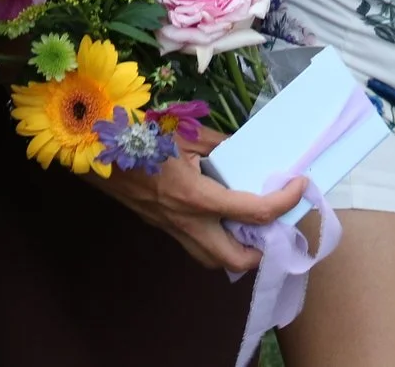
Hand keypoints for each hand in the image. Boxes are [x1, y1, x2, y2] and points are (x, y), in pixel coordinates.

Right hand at [89, 133, 306, 272]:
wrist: (95, 154)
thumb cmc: (138, 138)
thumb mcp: (184, 134)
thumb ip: (219, 143)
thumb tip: (243, 148)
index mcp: (197, 197)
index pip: (254, 211)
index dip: (284, 201)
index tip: (300, 185)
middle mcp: (187, 222)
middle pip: (235, 260)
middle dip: (262, 250)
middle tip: (275, 223)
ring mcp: (173, 230)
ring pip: (214, 260)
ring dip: (238, 249)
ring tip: (252, 223)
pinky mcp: (164, 228)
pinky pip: (197, 245)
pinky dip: (217, 238)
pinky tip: (222, 216)